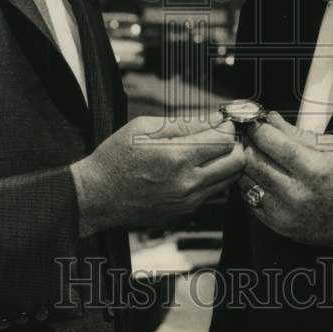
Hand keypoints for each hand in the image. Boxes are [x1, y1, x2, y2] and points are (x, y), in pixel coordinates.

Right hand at [71, 115, 242, 235]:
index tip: (220, 121)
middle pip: (236, 162)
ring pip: (228, 180)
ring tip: (207, 151)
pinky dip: (211, 178)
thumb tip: (213, 119)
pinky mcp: (184, 212)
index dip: (226, 126)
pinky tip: (193, 168)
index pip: (224, 140)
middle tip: (219, 135)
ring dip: (224, 162)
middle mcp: (187, 183)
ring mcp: (188, 201)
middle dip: (232, 144)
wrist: (97, 195)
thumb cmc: (115, 158)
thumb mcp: (143, 128)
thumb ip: (183, 123)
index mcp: (177, 158)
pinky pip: (211, 193)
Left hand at [239, 111, 332, 257]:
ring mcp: (284, 212)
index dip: (260, 130)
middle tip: (254, 137)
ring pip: (247, 180)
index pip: (274, 143)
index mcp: (314, 170)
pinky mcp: (277, 224)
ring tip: (259, 156)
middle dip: (250, 144)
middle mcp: (296, 193)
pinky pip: (249, 199)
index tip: (257, 123)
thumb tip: (272, 120)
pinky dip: (251, 185)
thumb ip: (298, 134)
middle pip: (255, 161)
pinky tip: (263, 177)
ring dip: (247, 165)